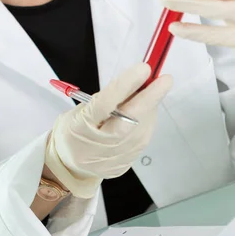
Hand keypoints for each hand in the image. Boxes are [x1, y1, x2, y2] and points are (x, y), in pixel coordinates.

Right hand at [45, 63, 172, 198]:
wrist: (70, 167)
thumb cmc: (73, 130)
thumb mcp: (78, 110)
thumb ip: (105, 99)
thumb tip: (134, 83)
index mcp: (80, 126)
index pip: (105, 103)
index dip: (126, 85)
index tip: (143, 68)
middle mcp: (99, 144)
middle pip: (130, 119)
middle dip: (150, 98)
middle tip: (165, 80)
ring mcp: (114, 158)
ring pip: (141, 129)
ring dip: (150, 109)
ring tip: (151, 95)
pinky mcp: (125, 165)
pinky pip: (142, 139)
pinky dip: (146, 122)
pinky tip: (145, 113)